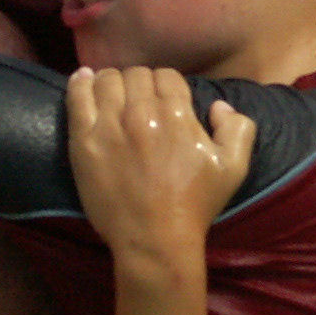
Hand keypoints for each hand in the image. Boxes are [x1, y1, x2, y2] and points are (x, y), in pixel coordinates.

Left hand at [65, 66, 253, 267]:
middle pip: (135, 75)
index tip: (161, 98)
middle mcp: (140, 113)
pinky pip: (77, 98)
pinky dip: (80, 83)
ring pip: (106, 81)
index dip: (165, 84)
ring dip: (112, 81)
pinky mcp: (83, 142)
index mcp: (176, 114)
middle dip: (139, 83)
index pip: (166, 76)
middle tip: (137, 99)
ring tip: (111, 91)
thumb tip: (220, 105)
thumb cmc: (195, 204)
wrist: (155, 239)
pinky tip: (83, 78)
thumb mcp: (233, 167)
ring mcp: (108, 126)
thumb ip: (238, 128)